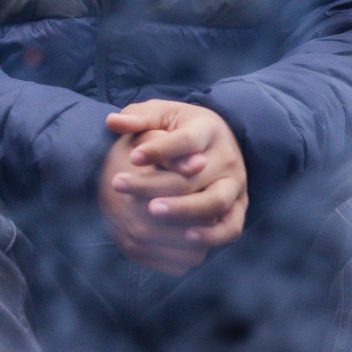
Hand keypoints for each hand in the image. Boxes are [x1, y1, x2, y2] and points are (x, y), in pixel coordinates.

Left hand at [98, 99, 247, 272]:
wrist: (212, 145)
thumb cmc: (178, 128)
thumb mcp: (160, 115)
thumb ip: (138, 117)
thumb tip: (113, 121)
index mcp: (209, 129)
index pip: (186, 141)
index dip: (159, 150)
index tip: (132, 157)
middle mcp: (228, 157)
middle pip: (195, 175)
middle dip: (156, 184)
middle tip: (120, 186)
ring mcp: (235, 184)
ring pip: (215, 201)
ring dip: (184, 209)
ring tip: (151, 210)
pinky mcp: (238, 207)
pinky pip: (231, 227)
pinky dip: (212, 235)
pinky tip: (186, 237)